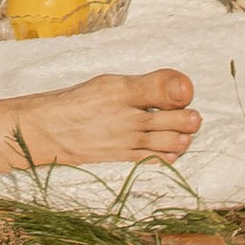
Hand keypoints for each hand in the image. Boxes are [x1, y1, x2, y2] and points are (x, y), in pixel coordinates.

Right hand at [1, 70, 197, 169]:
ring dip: (181, 138)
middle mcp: (126, 116)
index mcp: (122, 90)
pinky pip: (151, 159)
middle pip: (169, 119)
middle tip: (195, 118)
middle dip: (187, 118)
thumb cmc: (80, 102)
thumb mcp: (111, 84)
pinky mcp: (122, 157)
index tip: (186, 91)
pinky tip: (173, 152)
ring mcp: (125, 140)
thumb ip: (148, 85)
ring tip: (188, 134)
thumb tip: (184, 86)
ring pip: (165, 140)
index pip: (161, 86)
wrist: (48, 130)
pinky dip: (166, 156)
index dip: (180, 88)